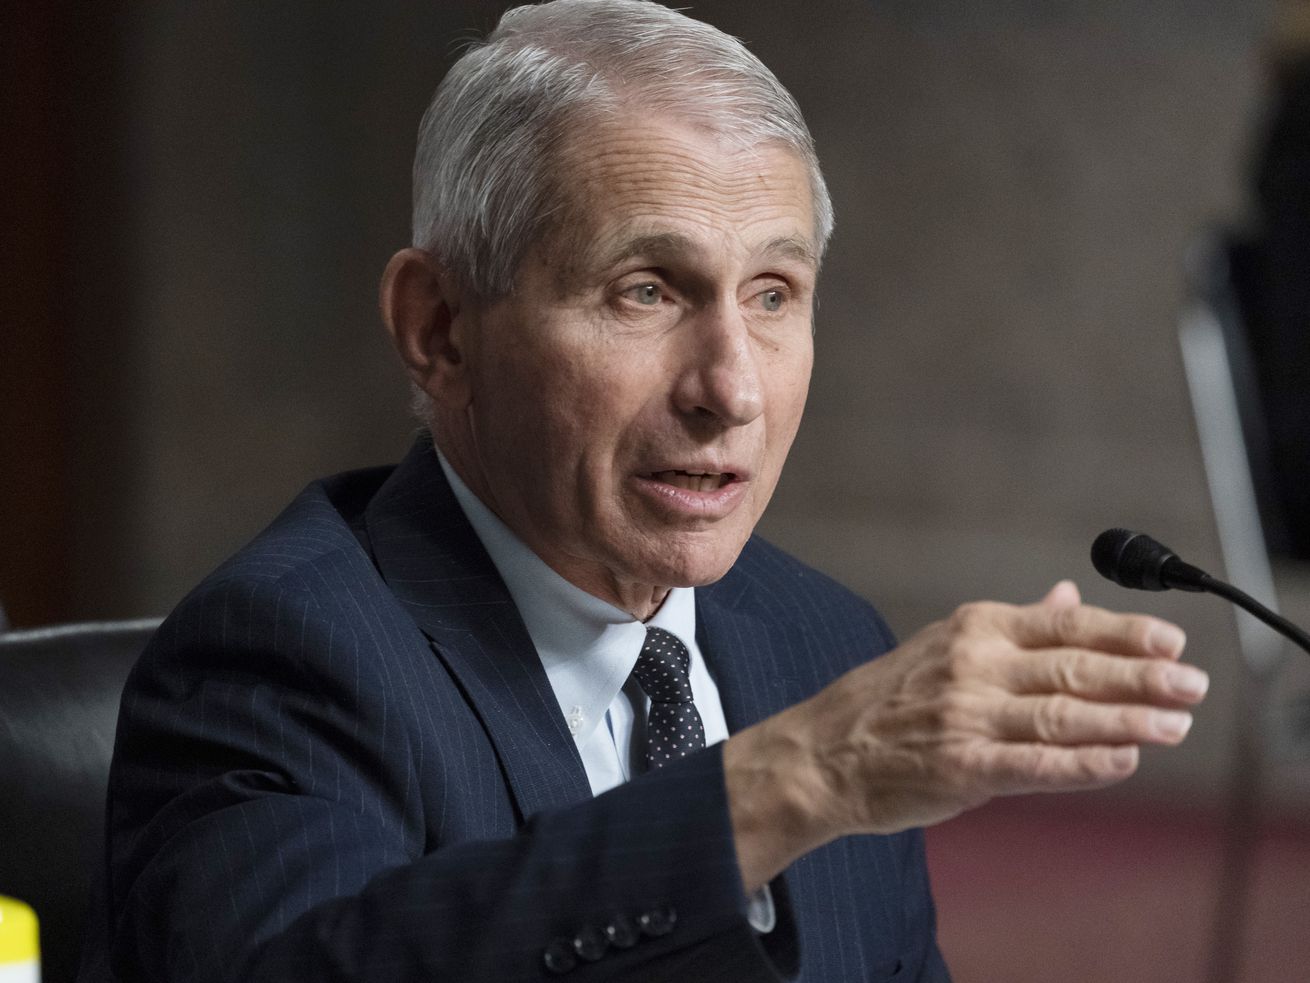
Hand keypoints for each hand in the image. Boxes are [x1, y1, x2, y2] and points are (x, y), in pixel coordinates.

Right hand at [723, 581, 1208, 891]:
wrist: (822, 753)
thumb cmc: (887, 701)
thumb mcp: (946, 645)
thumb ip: (1015, 627)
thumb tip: (1067, 594)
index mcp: (973, 629)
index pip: (1063, 623)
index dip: (1122, 631)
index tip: (1172, 640)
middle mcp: (972, 665)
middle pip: (1072, 665)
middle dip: (1140, 675)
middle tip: (1192, 684)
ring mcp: (965, 716)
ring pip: (1061, 714)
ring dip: (1126, 720)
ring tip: (1175, 725)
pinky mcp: (959, 766)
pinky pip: (1032, 764)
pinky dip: (1081, 764)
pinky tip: (1122, 761)